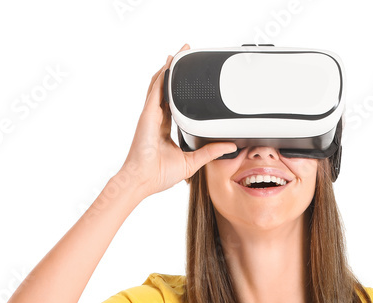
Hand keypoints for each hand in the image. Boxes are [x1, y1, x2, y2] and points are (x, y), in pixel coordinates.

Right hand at [119, 43, 237, 196]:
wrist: (143, 179)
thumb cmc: (159, 174)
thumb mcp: (192, 161)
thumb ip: (210, 152)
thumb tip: (229, 146)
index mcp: (165, 129)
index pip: (175, 104)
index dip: (181, 91)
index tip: (190, 81)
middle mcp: (157, 119)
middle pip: (166, 89)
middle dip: (174, 73)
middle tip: (185, 56)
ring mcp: (151, 115)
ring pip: (160, 85)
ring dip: (169, 69)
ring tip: (178, 53)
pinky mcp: (148, 115)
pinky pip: (155, 91)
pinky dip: (161, 77)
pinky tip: (168, 65)